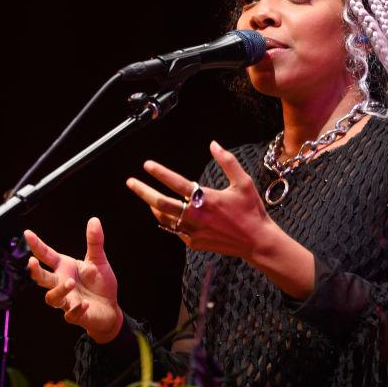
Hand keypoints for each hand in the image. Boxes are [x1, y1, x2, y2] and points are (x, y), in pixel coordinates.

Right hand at [23, 217, 123, 342]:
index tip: (27, 233)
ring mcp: (67, 300)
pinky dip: (76, 310)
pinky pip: (70, 315)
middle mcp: (61, 283)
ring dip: (59, 290)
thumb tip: (94, 220)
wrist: (110, 309)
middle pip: (42, 278)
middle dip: (35, 271)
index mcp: (64, 267)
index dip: (36, 245)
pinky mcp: (75, 315)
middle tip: (32, 262)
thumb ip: (94, 242)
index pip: (46, 255)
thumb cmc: (100, 284)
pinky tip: (85, 304)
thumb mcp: (99, 260)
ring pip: (52, 298)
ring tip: (71, 283)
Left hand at [126, 140, 278, 259]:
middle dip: (143, 191)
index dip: (160, 173)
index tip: (147, 165)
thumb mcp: (243, 182)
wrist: (256, 242)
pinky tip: (165, 215)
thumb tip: (214, 144)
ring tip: (147, 198)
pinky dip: (168, 221)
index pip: (176, 183)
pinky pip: (174, 230)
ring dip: (154, 207)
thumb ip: (227, 161)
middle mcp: (196, 215)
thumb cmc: (251, 210)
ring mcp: (193, 231)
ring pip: (165, 218)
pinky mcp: (194, 242)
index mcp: (206, 199)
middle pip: (161, 203)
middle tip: (130, 183)